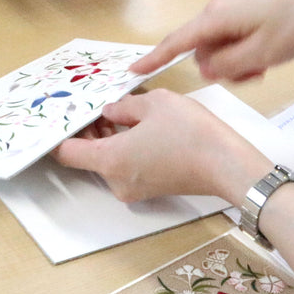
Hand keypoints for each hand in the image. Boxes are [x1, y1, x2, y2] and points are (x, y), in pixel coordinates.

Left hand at [53, 89, 267, 203]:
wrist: (233, 166)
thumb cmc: (191, 132)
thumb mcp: (153, 103)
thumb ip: (123, 106)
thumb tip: (110, 112)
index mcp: (110, 160)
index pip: (66, 153)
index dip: (60, 132)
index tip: (65, 113)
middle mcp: (117, 181)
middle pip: (86, 156)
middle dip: (88, 130)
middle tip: (96, 105)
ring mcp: (135, 189)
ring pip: (107, 160)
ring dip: (107, 137)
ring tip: (118, 110)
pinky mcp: (152, 189)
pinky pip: (126, 167)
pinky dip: (125, 148)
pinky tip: (136, 125)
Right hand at [132, 0, 293, 80]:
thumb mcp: (261, 54)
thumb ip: (226, 65)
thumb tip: (204, 68)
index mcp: (216, 17)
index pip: (177, 42)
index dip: (155, 58)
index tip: (135, 69)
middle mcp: (216, 4)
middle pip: (203, 45)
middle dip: (222, 65)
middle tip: (253, 74)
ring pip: (220, 38)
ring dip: (237, 55)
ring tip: (265, 62)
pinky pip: (232, 27)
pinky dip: (244, 43)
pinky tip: (267, 46)